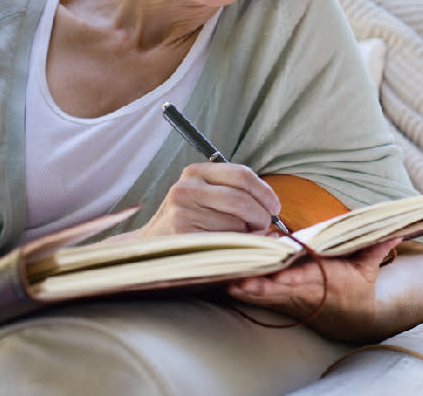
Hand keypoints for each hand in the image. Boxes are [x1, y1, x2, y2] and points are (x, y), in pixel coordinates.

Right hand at [137, 162, 281, 236]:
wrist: (148, 248)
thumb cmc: (186, 221)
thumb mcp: (203, 195)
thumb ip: (233, 192)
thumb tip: (273, 208)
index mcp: (195, 172)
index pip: (242, 175)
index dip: (265, 192)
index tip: (274, 207)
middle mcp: (186, 188)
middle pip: (242, 200)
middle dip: (261, 217)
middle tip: (263, 227)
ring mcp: (182, 213)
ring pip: (235, 225)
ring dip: (247, 237)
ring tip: (240, 240)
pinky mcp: (183, 238)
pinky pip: (225, 244)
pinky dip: (238, 249)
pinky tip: (232, 250)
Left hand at [226, 238, 397, 340]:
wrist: (352, 317)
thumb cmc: (356, 284)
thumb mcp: (368, 267)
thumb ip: (374, 247)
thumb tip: (393, 229)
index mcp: (325, 279)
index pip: (307, 277)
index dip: (293, 278)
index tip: (279, 276)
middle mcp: (305, 290)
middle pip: (280, 288)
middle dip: (261, 286)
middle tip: (242, 281)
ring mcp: (291, 297)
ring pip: (267, 294)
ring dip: (248, 290)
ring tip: (229, 283)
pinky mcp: (281, 300)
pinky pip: (260, 298)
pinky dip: (245, 292)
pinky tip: (227, 284)